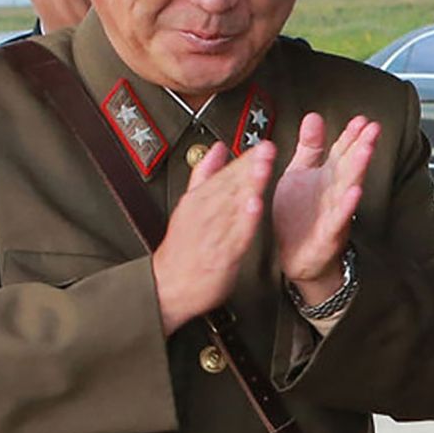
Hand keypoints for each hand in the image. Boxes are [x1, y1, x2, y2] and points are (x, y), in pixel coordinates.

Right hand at [151, 141, 272, 331]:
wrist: (167, 287)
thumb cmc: (182, 247)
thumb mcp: (189, 204)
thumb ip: (205, 175)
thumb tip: (218, 148)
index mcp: (197, 201)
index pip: (224, 175)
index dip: (245, 159)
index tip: (263, 145)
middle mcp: (204, 215)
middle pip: (230, 187)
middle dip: (249, 167)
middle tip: (267, 150)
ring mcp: (211, 235)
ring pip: (232, 207)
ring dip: (248, 187)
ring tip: (264, 169)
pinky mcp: (219, 256)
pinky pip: (233, 236)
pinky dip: (243, 221)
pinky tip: (254, 207)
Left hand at [272, 112, 377, 300]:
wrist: (294, 257)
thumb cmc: (298, 216)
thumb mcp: (300, 173)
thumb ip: (310, 147)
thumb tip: (314, 116)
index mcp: (327, 176)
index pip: (342, 151)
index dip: (351, 135)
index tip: (361, 119)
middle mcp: (334, 193)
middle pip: (350, 166)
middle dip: (362, 146)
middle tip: (373, 128)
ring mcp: (334, 213)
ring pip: (348, 188)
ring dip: (358, 169)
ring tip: (366, 150)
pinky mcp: (327, 235)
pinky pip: (338, 219)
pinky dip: (347, 206)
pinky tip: (354, 192)